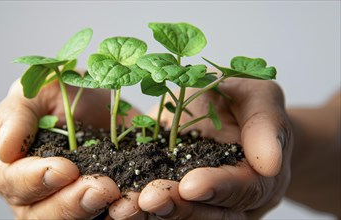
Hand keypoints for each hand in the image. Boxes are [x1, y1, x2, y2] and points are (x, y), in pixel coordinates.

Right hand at [0, 79, 120, 218]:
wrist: (106, 100)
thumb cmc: (65, 97)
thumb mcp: (38, 93)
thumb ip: (16, 114)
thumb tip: (5, 148)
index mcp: (17, 168)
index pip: (15, 184)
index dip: (37, 179)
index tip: (65, 168)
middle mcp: (40, 195)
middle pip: (43, 215)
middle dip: (71, 203)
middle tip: (100, 187)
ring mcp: (72, 204)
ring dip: (96, 213)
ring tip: (118, 195)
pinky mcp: (103, 206)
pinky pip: (109, 218)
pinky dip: (123, 213)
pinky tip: (136, 201)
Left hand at [109, 78, 291, 218]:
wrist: (228, 112)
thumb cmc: (246, 102)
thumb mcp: (261, 98)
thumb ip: (265, 124)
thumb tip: (270, 162)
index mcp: (259, 176)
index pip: (243, 188)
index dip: (217, 188)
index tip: (190, 185)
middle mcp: (233, 198)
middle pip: (211, 214)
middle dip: (180, 208)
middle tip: (149, 200)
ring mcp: (205, 200)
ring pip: (184, 215)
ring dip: (154, 213)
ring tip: (126, 207)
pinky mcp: (177, 194)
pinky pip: (162, 205)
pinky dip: (140, 207)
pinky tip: (119, 204)